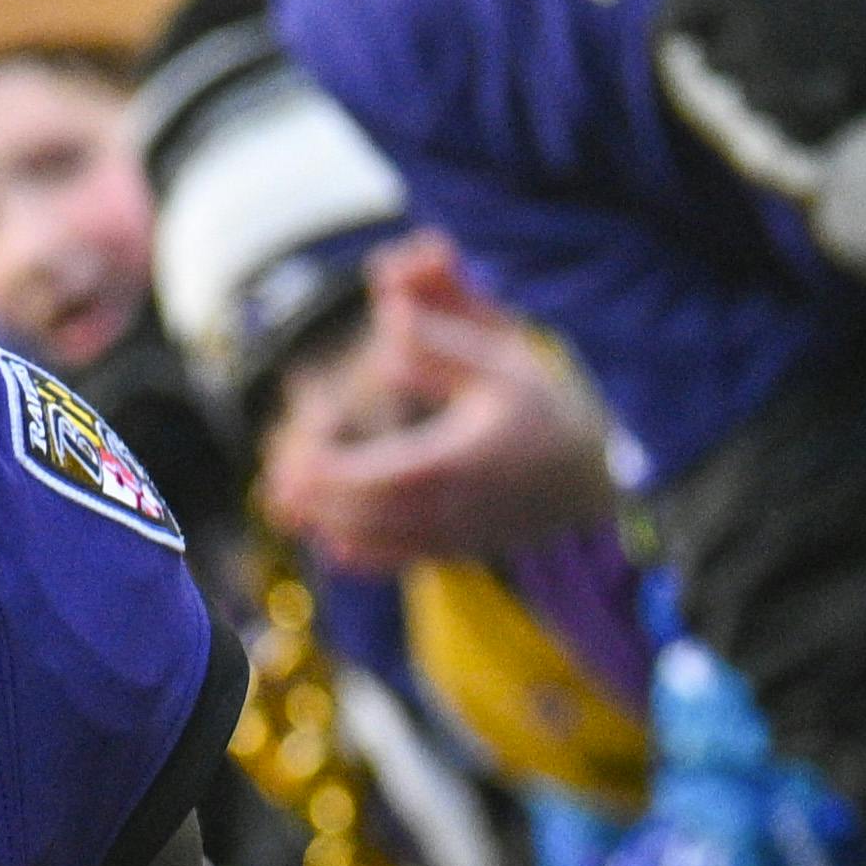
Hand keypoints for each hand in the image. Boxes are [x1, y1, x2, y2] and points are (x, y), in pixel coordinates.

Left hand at [259, 235, 622, 572]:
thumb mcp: (498, 352)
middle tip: (277, 477)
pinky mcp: (455, 550)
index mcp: (460, 458)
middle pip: (368, 516)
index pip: (382, 476)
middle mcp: (455, 508)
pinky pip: (399, 562)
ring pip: (378, 544)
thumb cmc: (537, 404)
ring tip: (286, 501)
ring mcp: (454, 537)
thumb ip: (438, 329)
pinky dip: (360, 555)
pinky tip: (331, 541)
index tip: (292, 458)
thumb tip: (386, 304)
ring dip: (327, 524)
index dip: (330, 474)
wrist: (588, 474)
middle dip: (316, 499)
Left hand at [648, 0, 865, 326]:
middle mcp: (750, 41)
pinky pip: (791, 124)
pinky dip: (803, 105)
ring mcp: (789, 86)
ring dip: (769, 76)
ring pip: (751, 96)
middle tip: (778, 17)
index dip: (682, 19)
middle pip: (712, 61)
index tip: (697, 16)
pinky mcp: (827, 117)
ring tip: (819, 38)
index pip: (672, 19)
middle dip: (731, 43)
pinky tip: (838, 69)